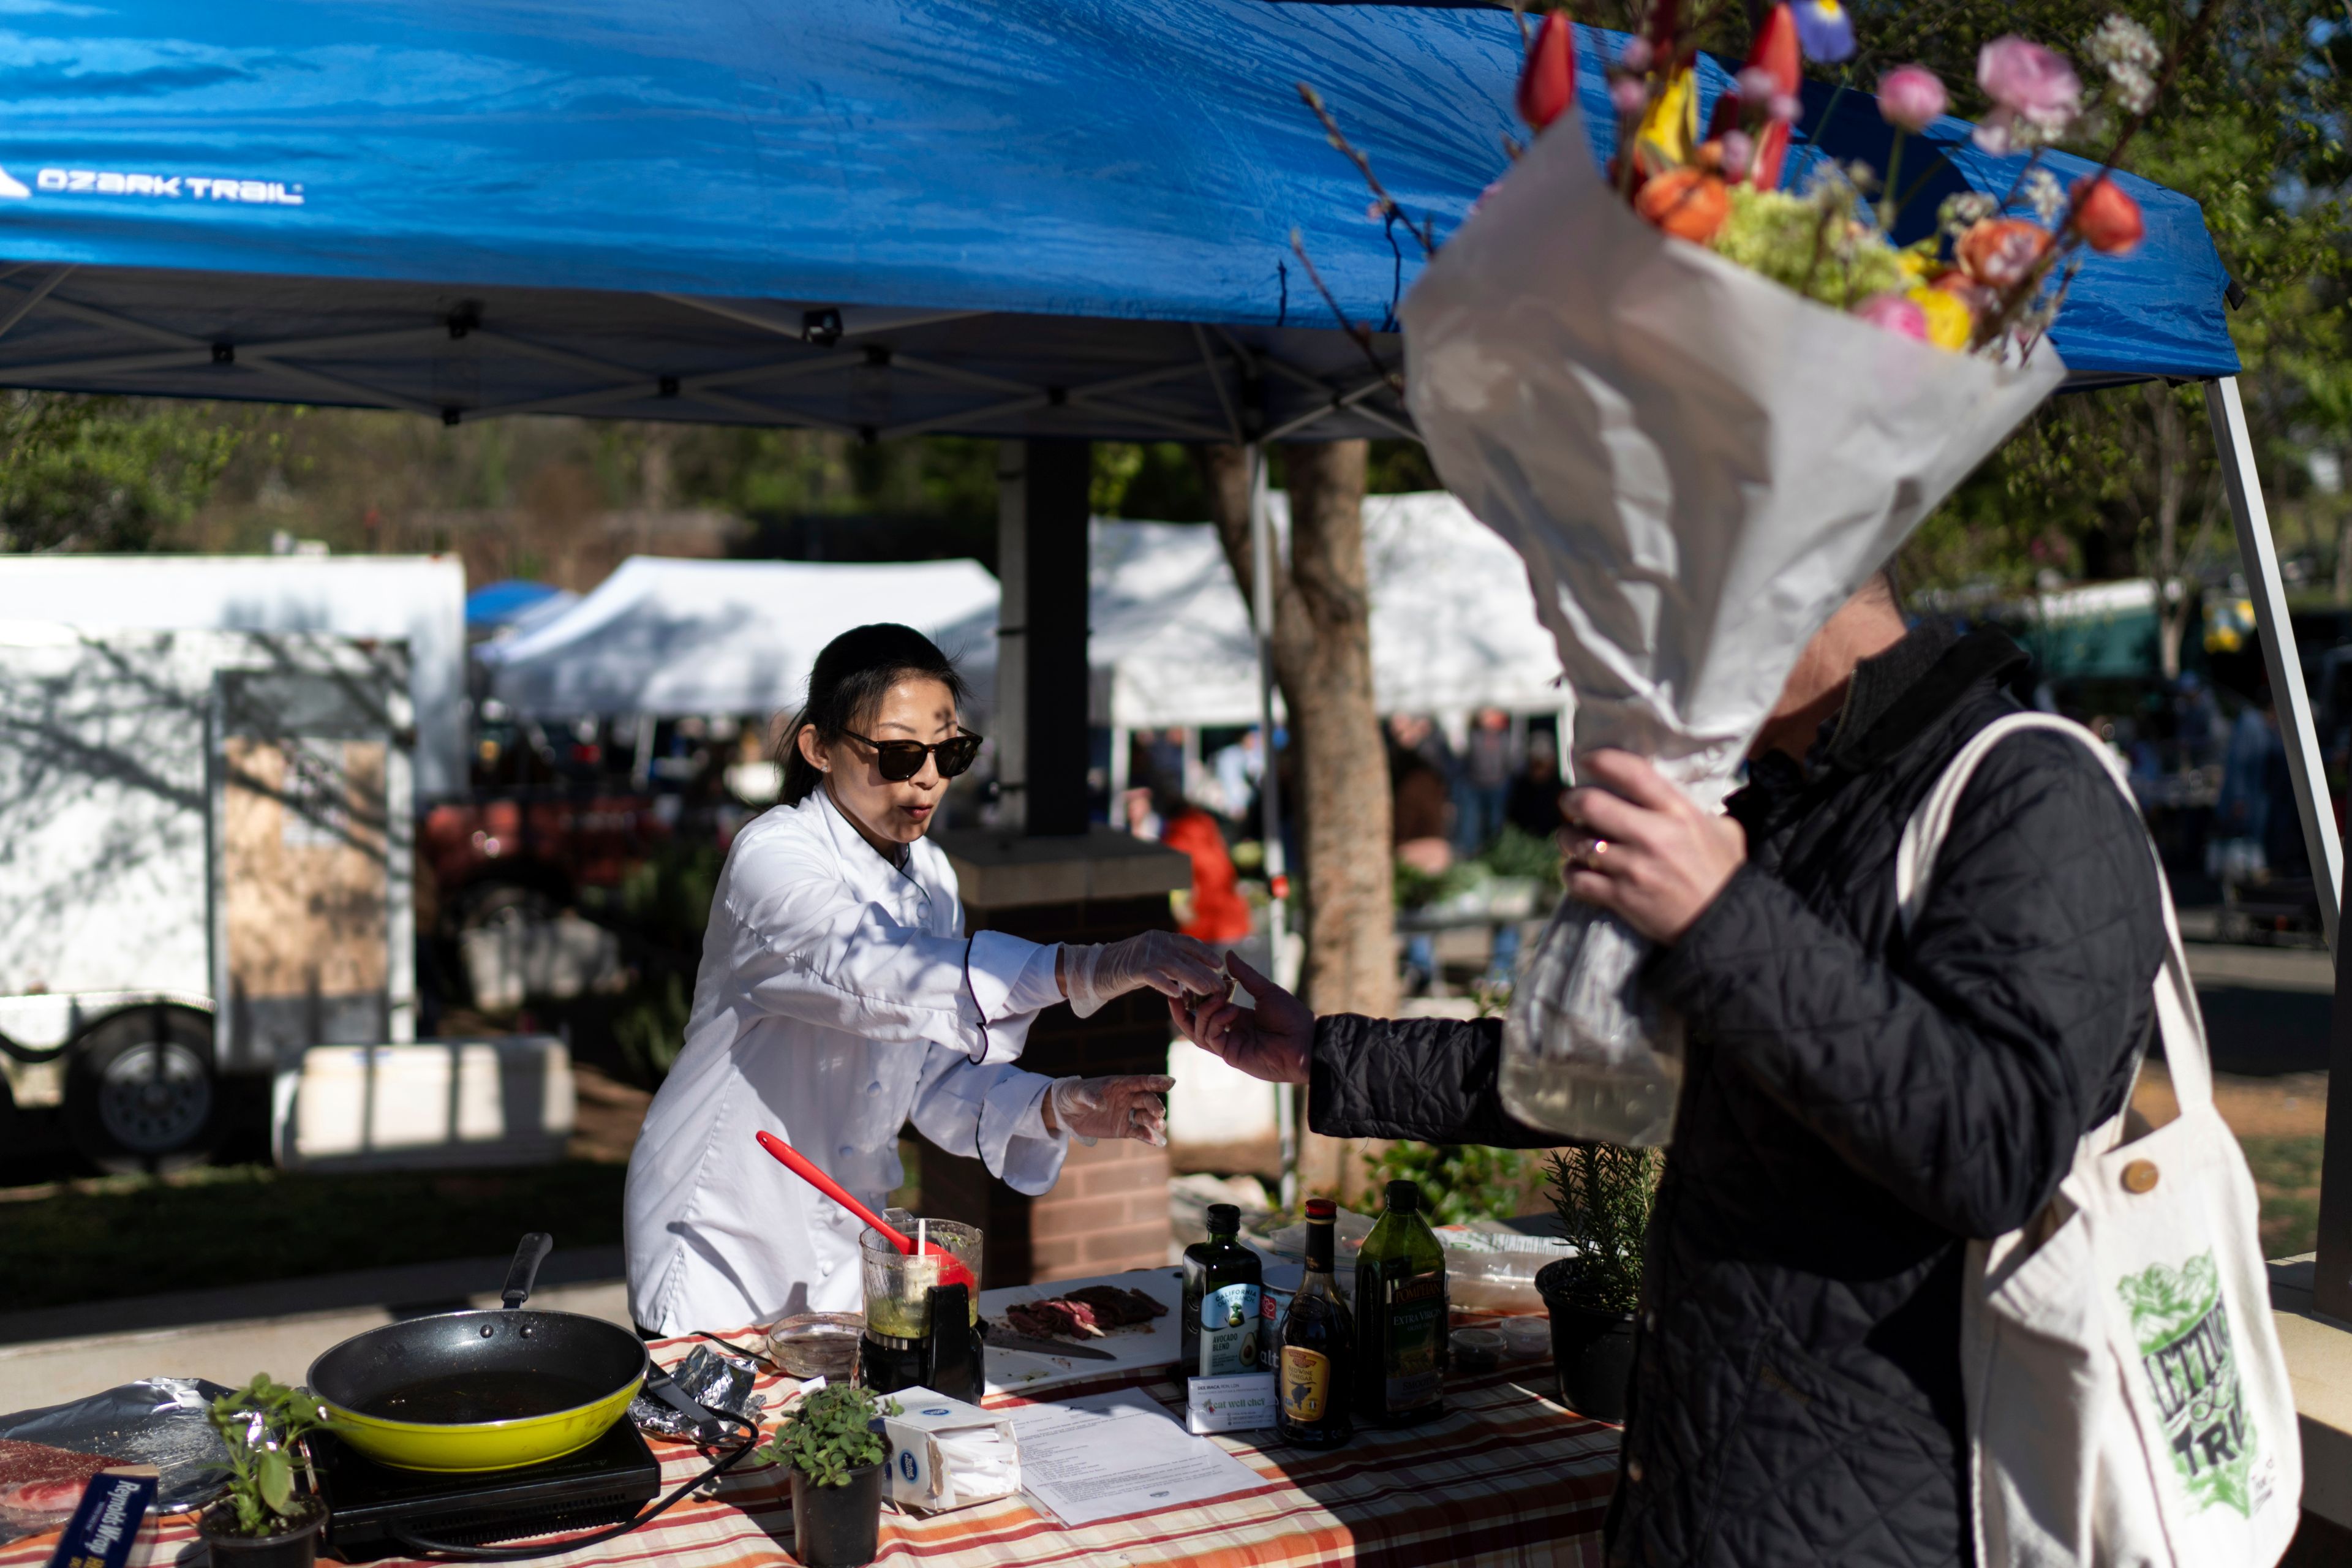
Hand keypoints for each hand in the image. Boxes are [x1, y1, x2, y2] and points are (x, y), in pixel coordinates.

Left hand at [1046, 1073, 1174, 1145]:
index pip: (1142, 1081)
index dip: (1156, 1081)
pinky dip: (1147, 1136)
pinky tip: (1155, 1141)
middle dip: (1155, 1105)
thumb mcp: (1079, 1093)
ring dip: (1154, 1121)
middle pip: (1147, 1100)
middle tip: (1159, 1113)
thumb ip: (1090, 1096)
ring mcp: (1127, 1114)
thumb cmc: (1074, 1094)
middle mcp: (1128, 1098)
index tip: (1170, 1083)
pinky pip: (1138, 1132)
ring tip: (1159, 1126)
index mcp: (1120, 1084)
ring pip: (1146, 1116)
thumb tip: (1101, 1104)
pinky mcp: (1123, 1129)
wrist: (1067, 1112)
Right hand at [1059, 930, 1224, 1018]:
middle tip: (1220, 985)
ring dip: (1192, 978)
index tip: (1220, 965)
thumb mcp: (1151, 959)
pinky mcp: (1132, 968)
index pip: (1188, 943)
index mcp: (1160, 938)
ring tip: (1207, 990)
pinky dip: (1165, 984)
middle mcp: (1155, 942)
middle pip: (1185, 957)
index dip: (1205, 954)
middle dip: (1205, 971)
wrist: (1094, 968)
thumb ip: (1169, 963)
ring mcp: (1143, 954)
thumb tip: (1192, 974)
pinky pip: (1153, 976)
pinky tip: (1177, 994)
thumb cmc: (1125, 967)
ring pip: (1174, 966)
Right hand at [1168, 953, 1311, 1085]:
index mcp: (1235, 1017)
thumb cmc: (1292, 1017)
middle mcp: (1228, 1032)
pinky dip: (1215, 1021)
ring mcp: (1229, 1045)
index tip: (1187, 980)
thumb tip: (1227, 954)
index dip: (1193, 996)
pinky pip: (1211, 1038)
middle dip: (1182, 1008)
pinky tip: (1230, 1010)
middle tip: (1177, 991)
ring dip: (1204, 1011)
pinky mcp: (1232, 1055)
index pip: (1204, 1009)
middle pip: (1193, 1023)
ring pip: (1198, 1030)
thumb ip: (1244, 975)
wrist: (1307, 1042)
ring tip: (1219, 997)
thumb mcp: (1266, 990)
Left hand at [1560, 750, 1746, 942]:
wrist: (1725, 924)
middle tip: (1571, 803)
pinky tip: (1577, 870)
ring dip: (1567, 837)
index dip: (1602, 759)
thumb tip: (1675, 791)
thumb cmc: (1725, 873)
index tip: (1588, 760)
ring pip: (1576, 841)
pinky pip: (1576, 879)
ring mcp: (1633, 868)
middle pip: (1590, 803)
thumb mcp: (1724, 830)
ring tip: (1572, 837)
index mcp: (1677, 812)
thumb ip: (1700, 807)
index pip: (1631, 771)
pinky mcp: (1620, 897)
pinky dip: (1571, 873)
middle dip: (1572, 800)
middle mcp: (1651, 835)